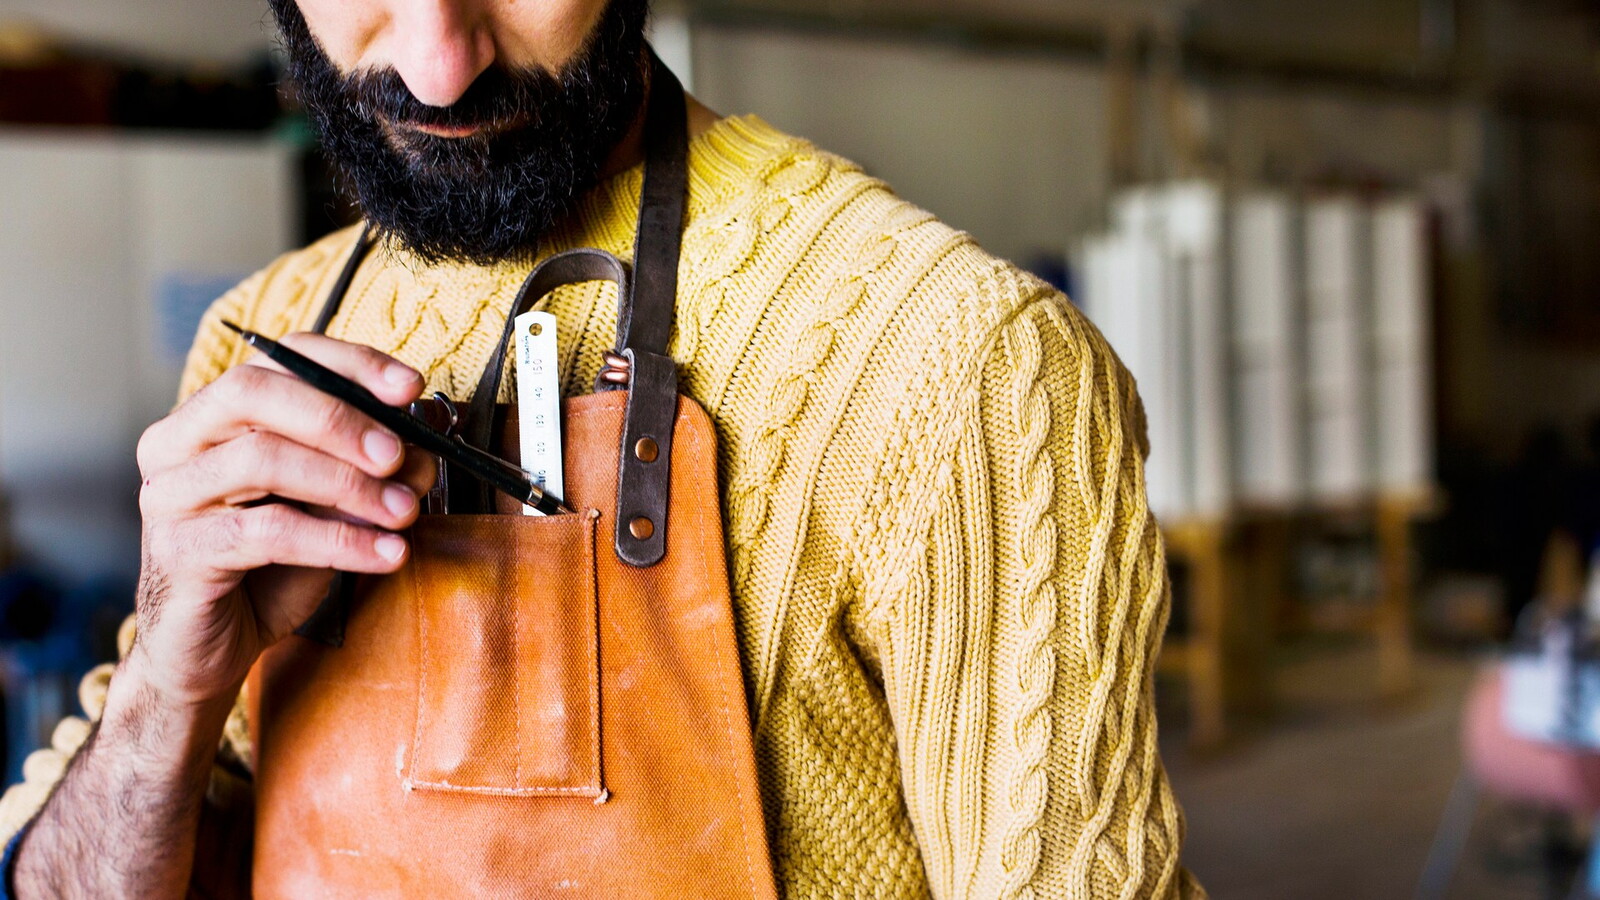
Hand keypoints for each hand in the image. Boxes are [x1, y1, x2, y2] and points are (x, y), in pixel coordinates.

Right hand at [132, 333, 434, 707]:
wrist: (214, 651)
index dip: (350, 364)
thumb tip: (427, 434)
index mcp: (213, 414)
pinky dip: (339, 539)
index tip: (411, 386)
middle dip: (339, 418)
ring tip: (404, 512)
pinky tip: (385, 554)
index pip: (280, 357)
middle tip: (398, 453)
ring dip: (348, 484)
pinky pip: (267, 532)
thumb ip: (372, 465)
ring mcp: (169, 494)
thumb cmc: (272, 567)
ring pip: (260, 458)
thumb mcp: (332, 505)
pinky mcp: (178, 551)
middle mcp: (177, 442)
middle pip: (254, 393)